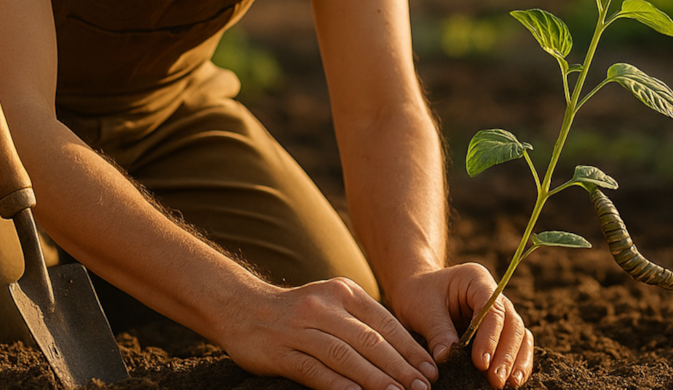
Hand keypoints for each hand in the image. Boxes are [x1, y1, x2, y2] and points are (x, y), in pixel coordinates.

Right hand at [222, 277, 438, 389]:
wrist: (242, 307)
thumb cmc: (297, 311)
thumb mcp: (330, 303)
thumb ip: (361, 322)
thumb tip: (404, 354)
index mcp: (341, 292)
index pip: (383, 322)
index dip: (409, 348)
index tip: (430, 370)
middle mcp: (322, 306)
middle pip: (368, 340)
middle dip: (399, 367)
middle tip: (422, 388)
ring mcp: (299, 328)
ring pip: (344, 355)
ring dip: (374, 378)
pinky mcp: (280, 351)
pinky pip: (313, 370)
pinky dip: (337, 385)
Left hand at [387, 263, 533, 388]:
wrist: (414, 292)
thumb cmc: (417, 295)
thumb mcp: (422, 309)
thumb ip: (438, 332)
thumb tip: (447, 360)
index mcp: (476, 280)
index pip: (492, 309)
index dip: (490, 337)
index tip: (481, 363)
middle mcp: (493, 295)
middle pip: (511, 324)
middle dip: (506, 354)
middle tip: (496, 380)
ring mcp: (499, 312)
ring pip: (519, 336)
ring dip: (515, 361)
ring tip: (507, 385)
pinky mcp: (498, 330)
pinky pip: (515, 346)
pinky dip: (514, 363)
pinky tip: (510, 381)